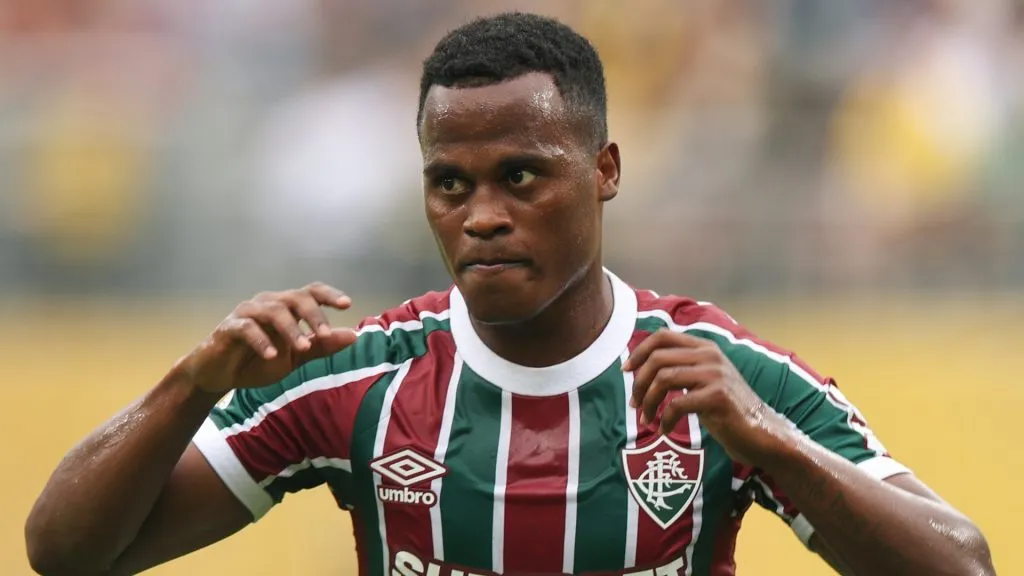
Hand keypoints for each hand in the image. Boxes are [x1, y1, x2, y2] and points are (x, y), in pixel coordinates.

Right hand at [176, 283, 358, 394]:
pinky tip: (271, 355)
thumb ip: (322, 346)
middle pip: (296, 298)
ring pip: (274, 311)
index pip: (311, 292)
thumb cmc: (260, 361)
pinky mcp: (228, 328)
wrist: (221, 376)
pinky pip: (247, 328)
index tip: (347, 304)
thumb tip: (354, 336)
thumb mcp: (296, 357)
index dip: (329, 295)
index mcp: (287, 307)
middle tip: (326, 336)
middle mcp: (269, 303)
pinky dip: (261, 341)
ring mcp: (247, 313)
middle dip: (314, 316)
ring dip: (291, 329)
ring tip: (303, 348)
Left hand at [623, 329, 790, 465]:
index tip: (625, 370)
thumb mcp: (704, 381)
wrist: (762, 434)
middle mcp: (710, 355)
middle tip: (634, 403)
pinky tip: (665, 430)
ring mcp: (715, 374)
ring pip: (663, 379)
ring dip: (648, 402)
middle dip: (638, 382)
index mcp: (705, 347)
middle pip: (657, 358)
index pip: (662, 336)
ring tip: (647, 418)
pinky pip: (676, 404)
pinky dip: (665, 420)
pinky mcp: (717, 397)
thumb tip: (642, 366)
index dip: (639, 351)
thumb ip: (682, 368)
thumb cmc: (728, 410)